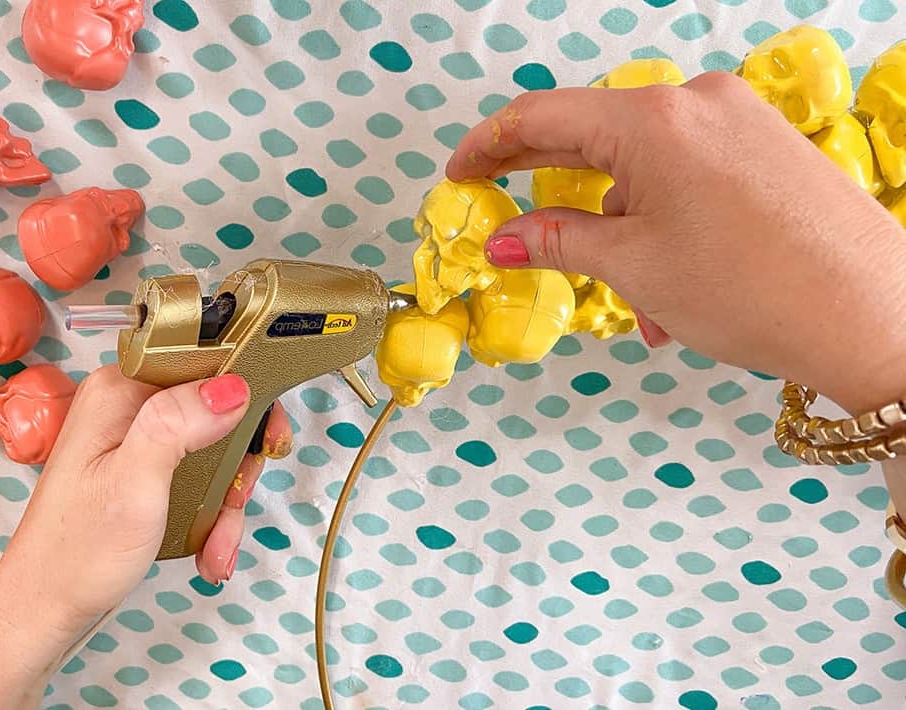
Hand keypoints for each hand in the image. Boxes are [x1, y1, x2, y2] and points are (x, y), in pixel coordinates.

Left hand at [0, 365, 291, 709]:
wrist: (46, 611)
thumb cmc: (77, 552)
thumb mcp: (134, 485)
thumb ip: (179, 425)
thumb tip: (233, 386)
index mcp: (121, 390)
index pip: (204, 361)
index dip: (247, 394)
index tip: (266, 439)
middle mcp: (129, 406)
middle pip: (219, 409)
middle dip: (238, 465)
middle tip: (235, 502)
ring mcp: (137, 439)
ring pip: (216, 450)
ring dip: (226, 501)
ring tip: (217, 544)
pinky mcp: (145, 469)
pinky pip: (199, 477)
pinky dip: (213, 515)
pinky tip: (209, 549)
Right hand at [447, 73, 905, 414]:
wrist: (874, 316)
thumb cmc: (751, 289)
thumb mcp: (635, 267)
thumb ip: (557, 241)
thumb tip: (500, 238)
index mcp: (652, 119)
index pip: (542, 117)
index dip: (487, 146)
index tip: (458, 175)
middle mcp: (696, 102)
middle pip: (593, 136)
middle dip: (552, 191)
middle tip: (508, 222)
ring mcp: (738, 120)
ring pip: (645, 170)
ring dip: (623, 231)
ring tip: (640, 305)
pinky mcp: (766, 146)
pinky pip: (688, 175)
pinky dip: (664, 224)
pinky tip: (674, 285)